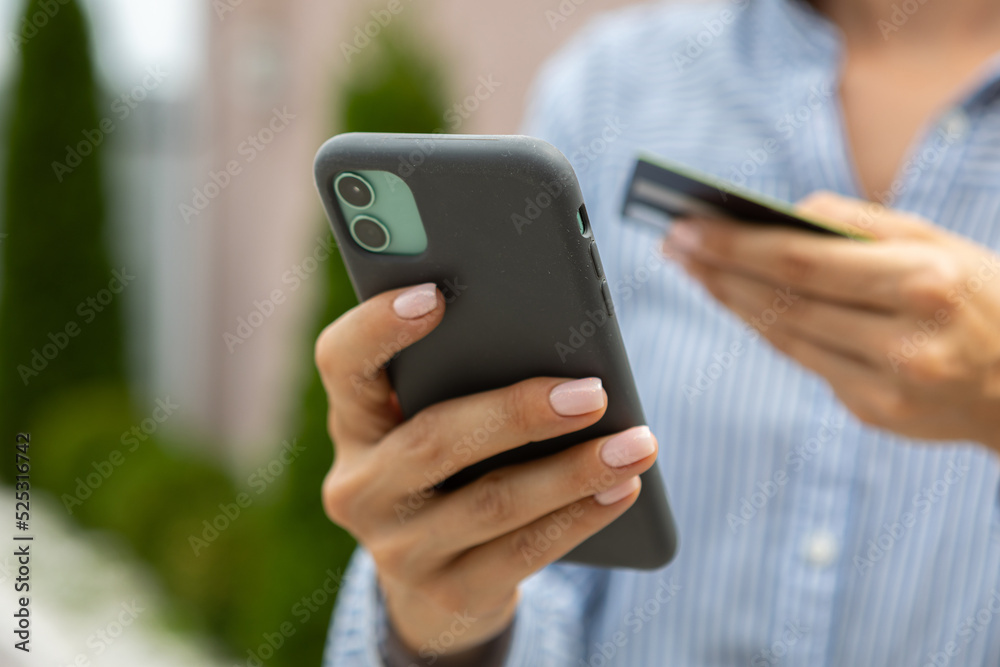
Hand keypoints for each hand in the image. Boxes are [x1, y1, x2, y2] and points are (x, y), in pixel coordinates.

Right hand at [314, 283, 657, 658]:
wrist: (436, 581)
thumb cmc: (452, 465)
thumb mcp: (436, 418)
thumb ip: (466, 377)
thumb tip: (561, 353)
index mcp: (355, 420)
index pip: (341, 362)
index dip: (378, 328)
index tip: (435, 295)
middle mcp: (359, 486)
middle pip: (433, 441)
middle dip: (519, 414)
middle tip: (592, 393)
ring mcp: (397, 549)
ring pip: (491, 502)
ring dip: (573, 472)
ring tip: (636, 444)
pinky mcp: (448, 593)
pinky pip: (523, 552)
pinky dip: (581, 516)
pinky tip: (623, 489)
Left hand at [662, 191, 999, 450]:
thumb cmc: (977, 293)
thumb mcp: (937, 240)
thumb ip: (859, 224)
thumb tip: (779, 216)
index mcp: (924, 280)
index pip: (801, 261)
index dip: (735, 246)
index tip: (687, 225)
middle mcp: (905, 338)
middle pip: (783, 300)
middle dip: (719, 269)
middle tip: (674, 243)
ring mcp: (889, 383)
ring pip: (785, 336)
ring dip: (732, 300)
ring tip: (695, 268)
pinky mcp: (876, 411)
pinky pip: (805, 362)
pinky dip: (766, 329)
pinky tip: (738, 303)